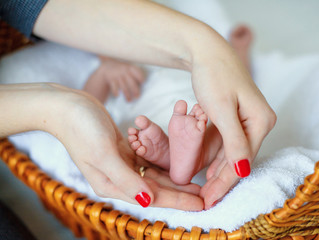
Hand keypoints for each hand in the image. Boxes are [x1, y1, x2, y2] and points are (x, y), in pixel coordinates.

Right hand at [42, 84, 202, 209]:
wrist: (67, 107)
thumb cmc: (81, 129)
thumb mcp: (104, 154)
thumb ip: (126, 180)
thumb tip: (148, 201)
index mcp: (113, 185)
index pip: (152, 197)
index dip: (178, 201)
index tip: (200, 205)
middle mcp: (119, 178)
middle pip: (157, 189)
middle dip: (181, 194)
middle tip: (205, 197)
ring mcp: (122, 164)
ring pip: (155, 176)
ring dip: (175, 181)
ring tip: (196, 185)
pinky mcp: (125, 151)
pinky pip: (149, 161)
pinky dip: (164, 164)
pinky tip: (178, 165)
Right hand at [84, 57, 145, 102]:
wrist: (109, 66)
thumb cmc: (123, 70)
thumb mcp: (129, 68)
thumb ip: (135, 75)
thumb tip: (143, 86)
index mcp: (130, 68)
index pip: (137, 72)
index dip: (140, 77)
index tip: (143, 83)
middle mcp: (124, 71)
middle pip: (131, 82)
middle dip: (135, 90)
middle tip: (137, 97)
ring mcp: (118, 75)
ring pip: (123, 87)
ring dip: (127, 95)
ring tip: (129, 101)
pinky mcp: (112, 79)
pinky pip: (114, 87)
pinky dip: (115, 92)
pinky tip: (117, 95)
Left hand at [192, 47, 275, 208]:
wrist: (206, 51)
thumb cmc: (214, 76)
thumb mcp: (222, 109)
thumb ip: (234, 140)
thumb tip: (243, 169)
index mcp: (261, 121)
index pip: (243, 159)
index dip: (225, 182)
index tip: (209, 199)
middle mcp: (259, 122)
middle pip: (240, 158)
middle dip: (221, 180)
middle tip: (205, 200)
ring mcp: (249, 119)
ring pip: (234, 152)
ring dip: (219, 171)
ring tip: (205, 189)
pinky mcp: (237, 116)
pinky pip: (229, 142)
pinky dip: (218, 156)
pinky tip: (209, 169)